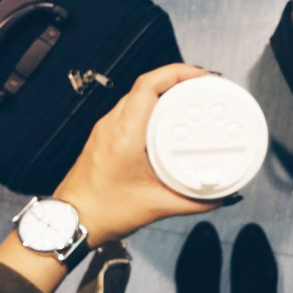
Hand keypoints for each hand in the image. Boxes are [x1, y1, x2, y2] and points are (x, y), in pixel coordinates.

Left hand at [53, 64, 222, 247]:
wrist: (73, 219)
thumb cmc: (104, 211)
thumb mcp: (157, 206)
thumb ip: (194, 202)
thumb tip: (219, 197)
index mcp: (125, 135)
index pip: (148, 87)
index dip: (176, 73)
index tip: (200, 76)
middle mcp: (113, 125)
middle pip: (145, 86)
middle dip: (177, 79)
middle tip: (202, 88)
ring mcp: (106, 128)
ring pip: (137, 95)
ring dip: (164, 92)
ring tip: (189, 100)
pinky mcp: (104, 135)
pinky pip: (131, 109)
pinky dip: (152, 107)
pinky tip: (167, 120)